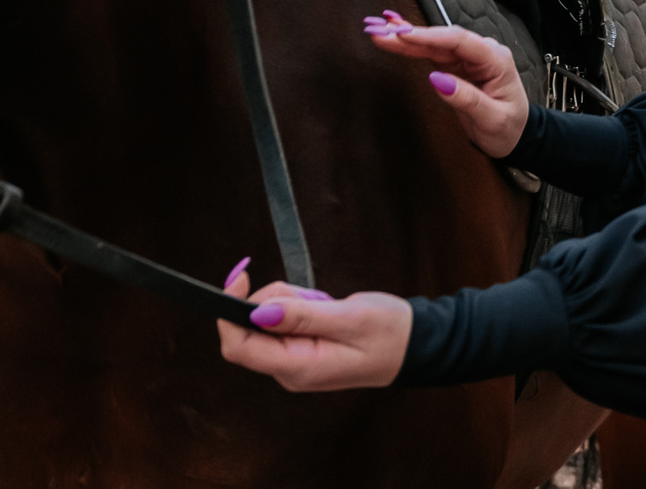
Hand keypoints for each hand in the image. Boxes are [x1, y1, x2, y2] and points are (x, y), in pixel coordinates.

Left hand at [215, 260, 411, 391]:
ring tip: (325, 303)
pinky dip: (297, 306)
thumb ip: (303, 316)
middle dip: (271, 300)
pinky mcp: (300, 350)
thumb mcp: (350, 318)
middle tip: (311, 295)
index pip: (239, 347)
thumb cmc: (389, 334)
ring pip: (265, 321)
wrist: (415, 345)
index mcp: (297, 369)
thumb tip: (260, 312)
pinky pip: (282, 322)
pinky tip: (324, 308)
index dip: (230, 311)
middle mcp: (289, 370)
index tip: (242, 275)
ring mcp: (293, 361)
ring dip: (289, 301)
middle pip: (250, 329)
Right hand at [361, 13, 529, 159]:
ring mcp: (468, 58)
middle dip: (409, 34)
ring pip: (433, 44)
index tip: (403, 34)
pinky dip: (410, 47)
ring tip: (377, 33)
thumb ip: (467, 99)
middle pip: (442, 38)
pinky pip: (431, 53)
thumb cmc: (509, 128)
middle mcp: (481, 53)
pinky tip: (393, 38)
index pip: (459, 41)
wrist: (516, 136)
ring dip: (405, 38)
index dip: (429, 36)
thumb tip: (437, 79)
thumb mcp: (492, 120)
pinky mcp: (456, 66)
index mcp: (495, 59)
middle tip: (378, 31)